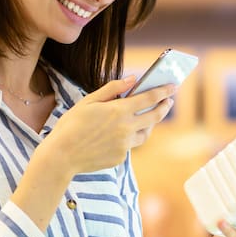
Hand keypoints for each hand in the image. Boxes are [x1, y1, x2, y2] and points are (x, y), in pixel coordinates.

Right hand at [43, 76, 174, 173]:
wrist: (62, 156)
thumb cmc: (71, 125)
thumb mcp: (88, 101)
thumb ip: (112, 89)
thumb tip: (132, 79)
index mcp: (118, 111)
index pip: (149, 98)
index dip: (163, 91)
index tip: (173, 86)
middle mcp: (126, 128)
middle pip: (154, 116)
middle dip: (164, 106)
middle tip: (169, 101)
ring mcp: (125, 145)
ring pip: (146, 133)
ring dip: (150, 124)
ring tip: (150, 117)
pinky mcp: (121, 157)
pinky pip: (130, 146)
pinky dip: (129, 138)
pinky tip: (120, 134)